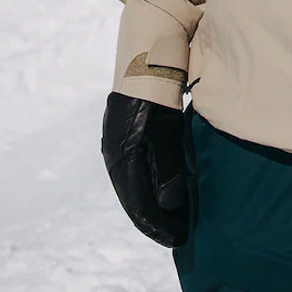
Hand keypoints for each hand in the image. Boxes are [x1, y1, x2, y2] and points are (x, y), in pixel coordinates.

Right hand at [101, 92, 188, 247]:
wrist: (147, 52)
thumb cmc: (158, 91)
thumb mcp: (165, 132)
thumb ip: (166, 170)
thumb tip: (168, 206)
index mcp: (120, 158)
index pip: (138, 204)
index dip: (157, 224)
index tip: (177, 239)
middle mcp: (114, 153)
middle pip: (134, 197)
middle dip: (155, 218)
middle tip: (177, 235)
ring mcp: (117, 141)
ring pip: (134, 182)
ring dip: (152, 201)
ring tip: (172, 217)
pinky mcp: (125, 130)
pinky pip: (136, 167)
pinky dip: (149, 183)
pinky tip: (162, 187)